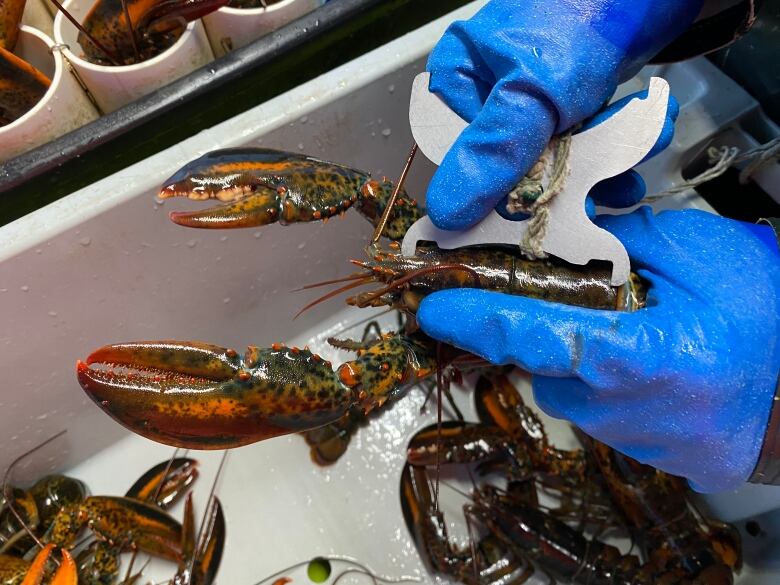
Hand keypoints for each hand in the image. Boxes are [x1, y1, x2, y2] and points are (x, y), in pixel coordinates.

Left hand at [417, 208, 779, 491]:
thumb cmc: (768, 326)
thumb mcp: (701, 255)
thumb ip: (627, 238)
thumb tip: (575, 227)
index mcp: (621, 356)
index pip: (520, 334)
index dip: (470, 316)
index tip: (432, 304)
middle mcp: (605, 404)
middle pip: (531, 353)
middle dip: (530, 314)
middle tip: (555, 279)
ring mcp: (613, 430)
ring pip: (556, 375)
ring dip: (566, 338)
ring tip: (619, 311)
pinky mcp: (622, 440)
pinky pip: (582, 393)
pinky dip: (589, 363)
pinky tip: (633, 342)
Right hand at [425, 0, 701, 229]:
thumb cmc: (585, 12)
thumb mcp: (533, 91)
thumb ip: (494, 150)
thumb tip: (445, 210)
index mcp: (459, 78)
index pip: (463, 157)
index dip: (500, 191)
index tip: (540, 208)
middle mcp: (489, 87)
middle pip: (513, 162)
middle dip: (566, 176)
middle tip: (602, 189)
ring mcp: (531, 90)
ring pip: (556, 152)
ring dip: (602, 161)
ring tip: (636, 154)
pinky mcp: (570, 91)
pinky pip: (584, 134)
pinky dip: (616, 140)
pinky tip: (643, 134)